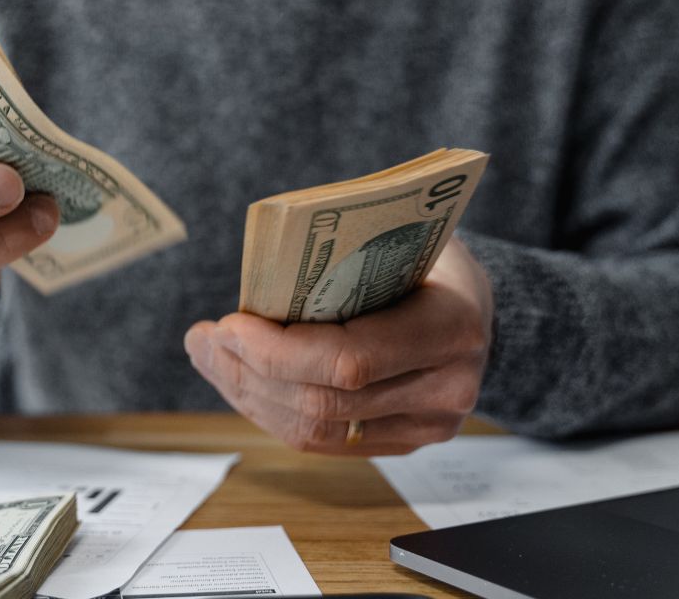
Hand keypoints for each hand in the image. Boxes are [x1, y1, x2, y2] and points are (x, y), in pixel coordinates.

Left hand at [185, 237, 492, 454]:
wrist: (477, 304)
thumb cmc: (428, 256)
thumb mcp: (396, 236)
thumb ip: (341, 256)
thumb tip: (256, 273)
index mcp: (451, 327)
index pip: (349, 361)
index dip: (277, 351)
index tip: (227, 324)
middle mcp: (446, 388)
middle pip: (324, 402)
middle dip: (247, 372)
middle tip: (202, 338)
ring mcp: (428, 426)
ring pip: (316, 430)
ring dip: (249, 395)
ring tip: (209, 356)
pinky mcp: (404, 442)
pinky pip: (324, 442)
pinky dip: (271, 412)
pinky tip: (240, 381)